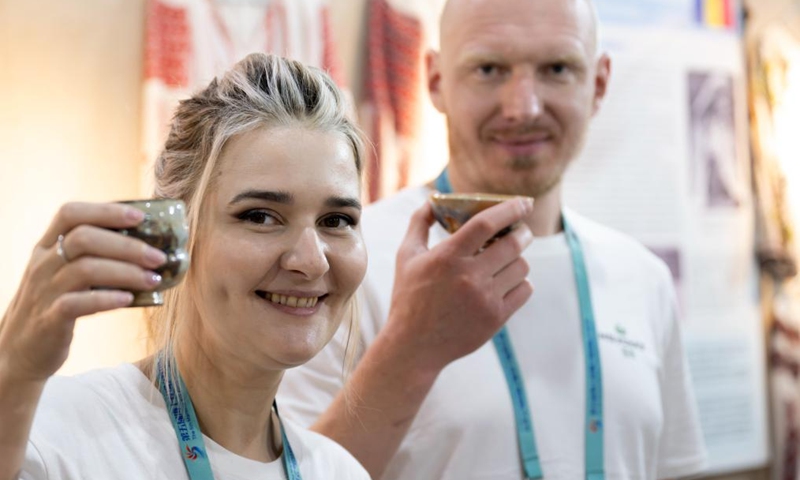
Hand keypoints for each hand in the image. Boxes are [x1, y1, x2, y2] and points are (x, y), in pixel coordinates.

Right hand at [0, 202, 167, 383]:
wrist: (21, 350)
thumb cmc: (57, 305)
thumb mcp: (67, 274)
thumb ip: (96, 258)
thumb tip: (150, 249)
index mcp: (47, 246)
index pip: (70, 213)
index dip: (106, 211)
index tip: (140, 217)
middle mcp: (42, 264)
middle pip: (83, 238)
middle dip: (128, 245)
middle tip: (159, 257)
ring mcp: (43, 291)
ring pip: (84, 269)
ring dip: (126, 272)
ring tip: (154, 279)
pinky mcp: (49, 319)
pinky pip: (77, 303)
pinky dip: (106, 299)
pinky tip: (129, 299)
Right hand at [385, 197, 534, 372]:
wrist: (414, 346)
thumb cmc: (409, 297)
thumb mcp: (406, 256)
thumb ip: (419, 223)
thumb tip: (433, 200)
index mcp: (447, 257)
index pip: (486, 223)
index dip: (509, 209)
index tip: (523, 203)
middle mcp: (468, 276)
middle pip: (512, 244)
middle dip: (522, 233)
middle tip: (520, 232)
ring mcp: (484, 299)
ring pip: (521, 267)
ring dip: (519, 258)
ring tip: (508, 259)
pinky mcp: (496, 318)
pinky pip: (524, 290)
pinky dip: (520, 282)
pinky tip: (507, 281)